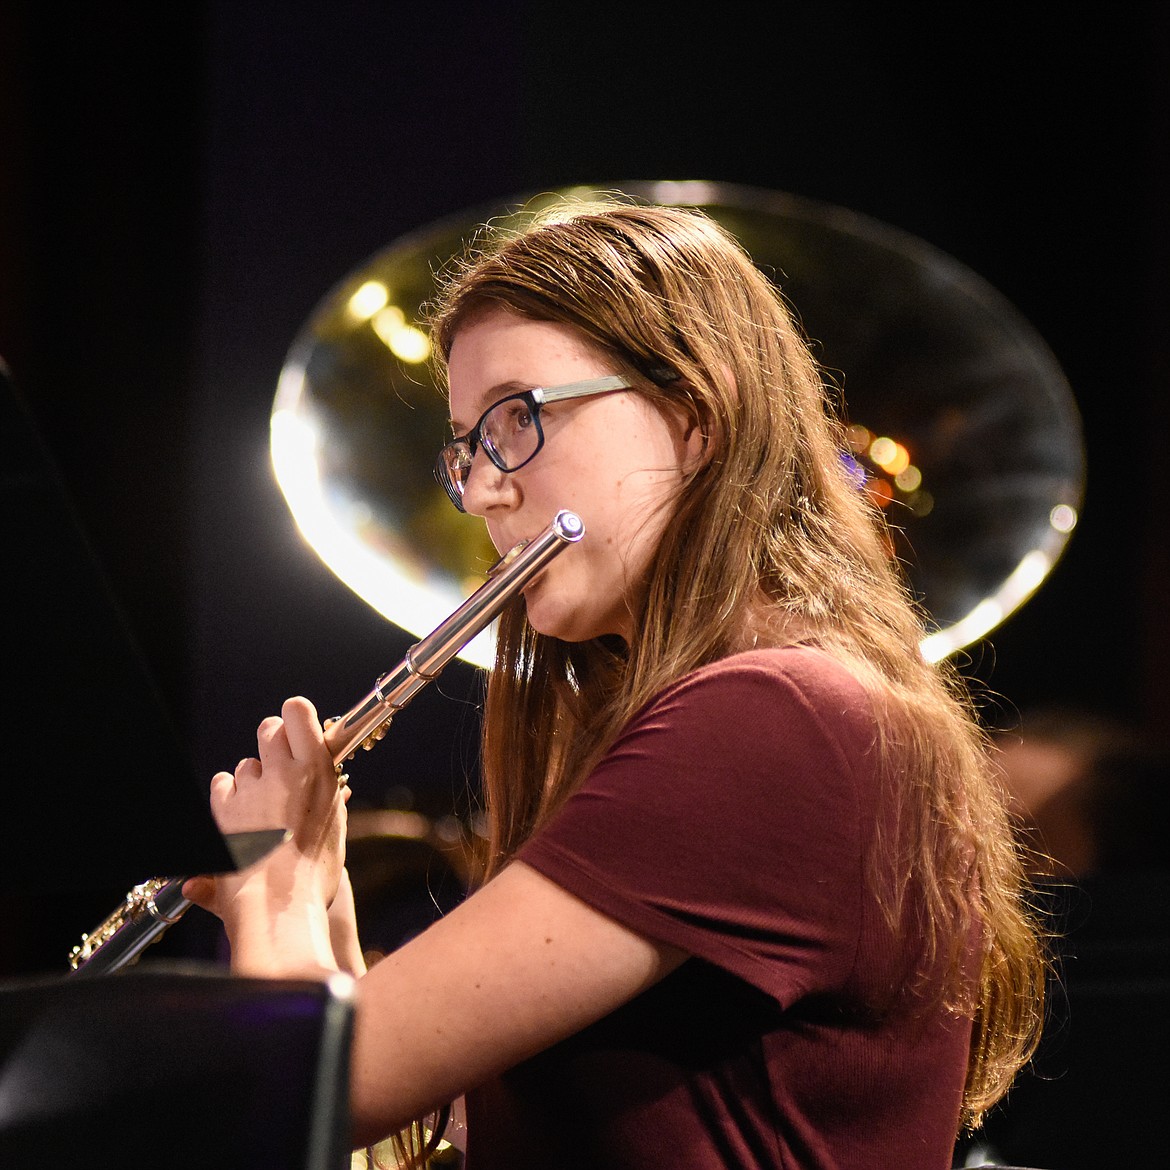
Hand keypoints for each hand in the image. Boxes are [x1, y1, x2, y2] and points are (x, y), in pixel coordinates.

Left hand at [184, 697, 348, 969]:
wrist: (279, 906)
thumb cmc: (314, 874)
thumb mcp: (335, 829)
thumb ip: (330, 799)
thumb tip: (335, 789)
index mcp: (317, 771)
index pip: (297, 712)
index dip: (296, 716)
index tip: (299, 727)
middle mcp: (283, 772)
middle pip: (269, 729)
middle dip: (274, 741)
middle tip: (281, 764)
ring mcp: (250, 789)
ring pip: (246, 763)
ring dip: (253, 776)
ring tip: (263, 805)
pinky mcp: (224, 809)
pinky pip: (222, 782)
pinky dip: (229, 793)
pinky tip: (241, 812)